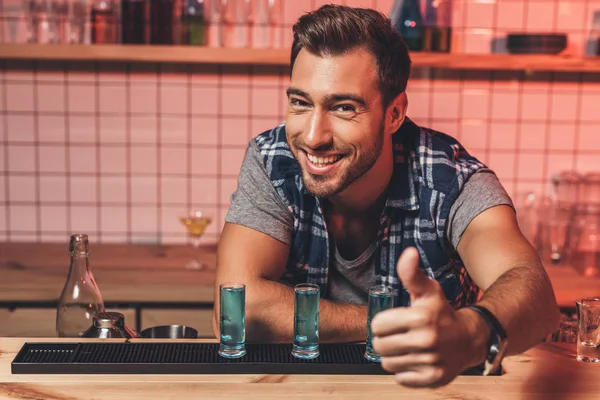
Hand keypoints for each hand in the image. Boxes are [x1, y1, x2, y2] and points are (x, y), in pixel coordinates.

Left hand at [371, 247, 485, 387]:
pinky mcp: (433, 378)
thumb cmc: (442, 313)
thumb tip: (408, 252)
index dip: (383, 323)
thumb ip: (411, 273)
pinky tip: (415, 361)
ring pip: (388, 363)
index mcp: (420, 317)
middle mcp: (426, 340)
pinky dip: (404, 372)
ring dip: (394, 356)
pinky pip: (400, 378)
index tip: (394, 322)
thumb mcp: (428, 291)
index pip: (377, 325)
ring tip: (407, 348)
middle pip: (379, 346)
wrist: (469, 339)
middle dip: (385, 340)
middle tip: (399, 336)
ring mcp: (430, 361)